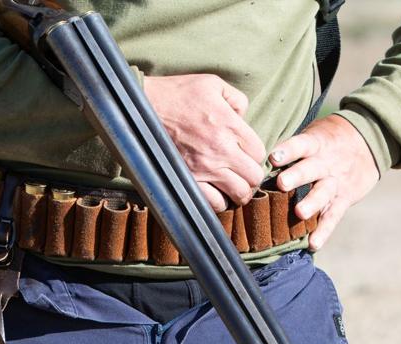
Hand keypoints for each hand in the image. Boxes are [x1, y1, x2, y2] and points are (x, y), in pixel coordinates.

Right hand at [143, 74, 266, 210]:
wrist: (142, 109)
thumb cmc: (177, 93)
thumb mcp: (212, 84)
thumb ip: (236, 98)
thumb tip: (244, 116)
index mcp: (230, 126)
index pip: (259, 152)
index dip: (255, 155)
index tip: (246, 155)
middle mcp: (221, 150)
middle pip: (254, 176)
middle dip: (252, 176)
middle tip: (243, 173)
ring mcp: (205, 168)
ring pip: (239, 194)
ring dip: (239, 191)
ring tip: (232, 186)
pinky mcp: (188, 180)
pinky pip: (214, 203)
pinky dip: (219, 202)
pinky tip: (216, 193)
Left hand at [269, 114, 379, 250]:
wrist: (370, 141)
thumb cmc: (329, 140)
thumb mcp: (315, 134)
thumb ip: (292, 147)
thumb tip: (254, 158)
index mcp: (316, 144)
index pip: (301, 145)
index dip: (288, 150)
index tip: (273, 157)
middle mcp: (325, 164)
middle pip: (311, 169)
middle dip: (297, 176)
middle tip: (282, 183)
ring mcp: (335, 183)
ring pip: (323, 193)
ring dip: (311, 203)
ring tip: (300, 213)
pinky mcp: (344, 199)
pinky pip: (333, 216)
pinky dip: (324, 231)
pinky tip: (313, 244)